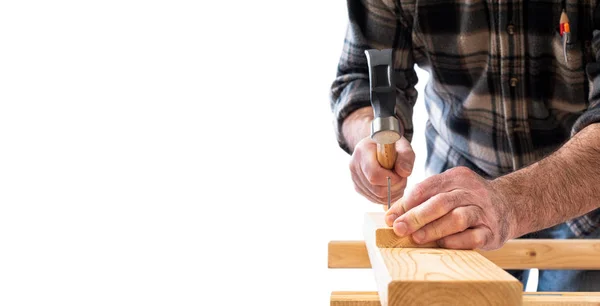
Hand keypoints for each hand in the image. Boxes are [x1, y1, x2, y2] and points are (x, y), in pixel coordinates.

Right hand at [349, 136, 414, 205]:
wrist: (377, 146)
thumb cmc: (390, 145)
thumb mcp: (402, 145)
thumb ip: (406, 156)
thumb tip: (404, 173)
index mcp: (362, 151)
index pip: (374, 174)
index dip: (391, 179)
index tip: (400, 173)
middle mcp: (354, 166)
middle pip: (376, 189)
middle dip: (394, 187)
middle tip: (402, 178)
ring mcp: (354, 178)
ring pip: (377, 197)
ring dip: (393, 193)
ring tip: (398, 181)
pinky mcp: (358, 188)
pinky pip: (375, 199)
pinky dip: (388, 197)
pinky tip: (393, 186)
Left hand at [384, 166, 516, 249]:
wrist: (509, 205)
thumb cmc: (467, 201)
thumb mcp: (447, 192)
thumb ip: (422, 201)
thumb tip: (392, 216)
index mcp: (455, 178)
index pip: (426, 188)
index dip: (406, 203)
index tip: (390, 218)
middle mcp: (471, 191)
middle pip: (440, 202)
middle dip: (416, 216)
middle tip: (399, 229)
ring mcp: (483, 210)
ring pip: (457, 218)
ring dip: (434, 229)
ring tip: (417, 238)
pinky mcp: (492, 230)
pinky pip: (474, 236)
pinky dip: (456, 241)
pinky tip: (443, 245)